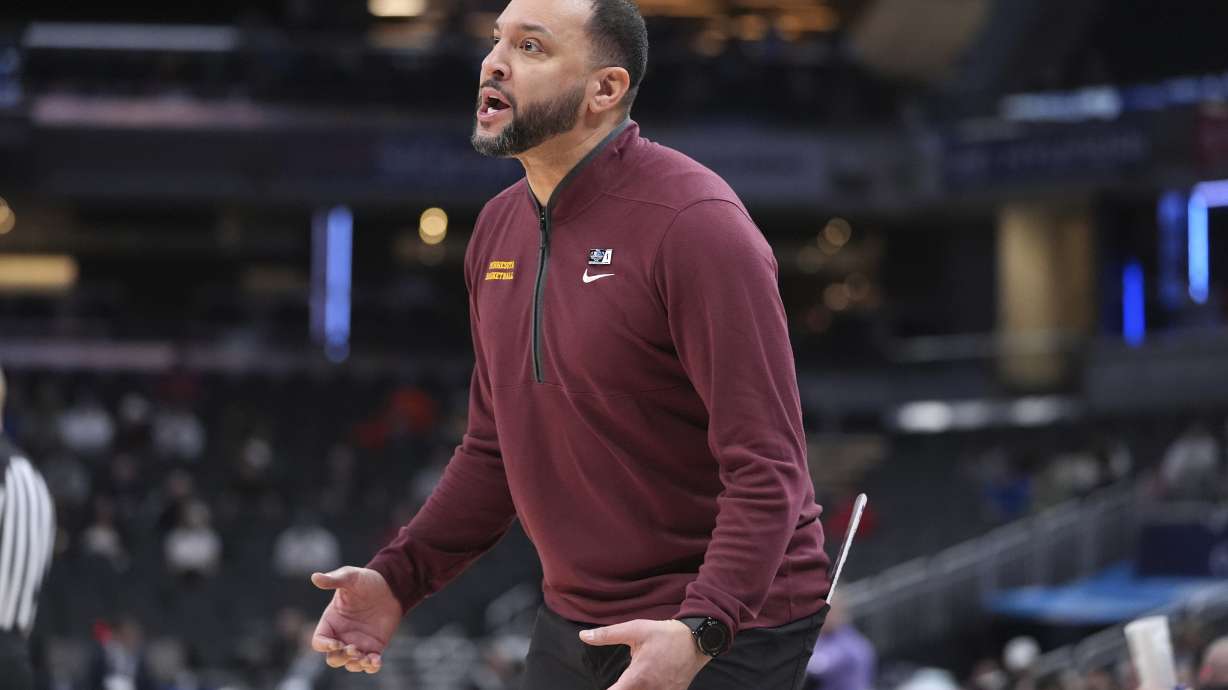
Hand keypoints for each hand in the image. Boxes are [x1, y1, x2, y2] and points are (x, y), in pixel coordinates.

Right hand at [310, 566, 402, 673]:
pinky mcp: (374, 647)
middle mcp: (342, 635)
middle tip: (354, 648)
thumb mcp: (350, 577)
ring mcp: (358, 642)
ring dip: (355, 665)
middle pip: (333, 658)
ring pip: (350, 664)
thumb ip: (333, 580)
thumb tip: (315, 577)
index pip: (319, 642)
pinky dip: (371, 666)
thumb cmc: (366, 580)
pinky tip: (376, 661)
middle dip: (341, 658)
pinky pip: (369, 664)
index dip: (324, 645)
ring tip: (365, 658)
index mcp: (331, 622)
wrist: (391, 586)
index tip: (336, 642)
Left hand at [580, 619, 710, 689]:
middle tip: (617, 683)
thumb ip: (608, 635)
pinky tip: (647, 683)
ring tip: (630, 682)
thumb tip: (583, 636)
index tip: (607, 687)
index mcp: (637, 677)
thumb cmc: (664, 634)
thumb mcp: (635, 629)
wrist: (696, 640)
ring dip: (634, 689)